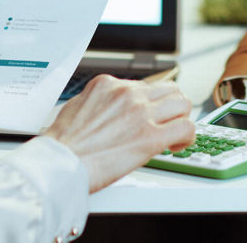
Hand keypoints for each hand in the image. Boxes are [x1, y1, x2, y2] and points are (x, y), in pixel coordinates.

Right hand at [43, 75, 194, 192]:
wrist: (60, 162)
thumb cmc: (64, 143)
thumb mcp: (78, 106)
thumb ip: (100, 102)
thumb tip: (111, 110)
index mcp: (108, 84)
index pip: (145, 85)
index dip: (150, 103)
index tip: (149, 116)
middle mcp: (127, 93)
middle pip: (169, 89)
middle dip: (171, 107)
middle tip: (167, 123)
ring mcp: (141, 112)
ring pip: (183, 103)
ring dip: (182, 119)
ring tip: (174, 135)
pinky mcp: (151, 136)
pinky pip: (186, 127)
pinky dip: (187, 137)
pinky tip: (176, 146)